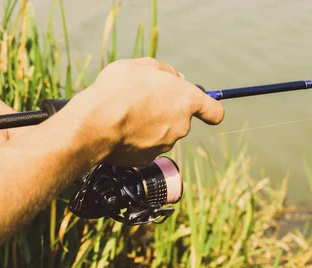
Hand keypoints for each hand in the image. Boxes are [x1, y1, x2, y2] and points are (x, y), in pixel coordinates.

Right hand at [64, 57, 224, 165]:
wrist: (97, 122)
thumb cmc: (119, 89)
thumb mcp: (143, 66)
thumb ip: (165, 71)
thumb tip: (175, 78)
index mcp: (186, 100)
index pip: (214, 111)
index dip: (210, 110)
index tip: (207, 111)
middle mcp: (181, 125)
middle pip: (180, 120)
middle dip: (166, 112)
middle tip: (143, 101)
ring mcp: (165, 144)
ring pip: (161, 134)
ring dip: (149, 126)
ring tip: (126, 114)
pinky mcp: (147, 158)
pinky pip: (144, 147)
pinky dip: (136, 140)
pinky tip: (120, 130)